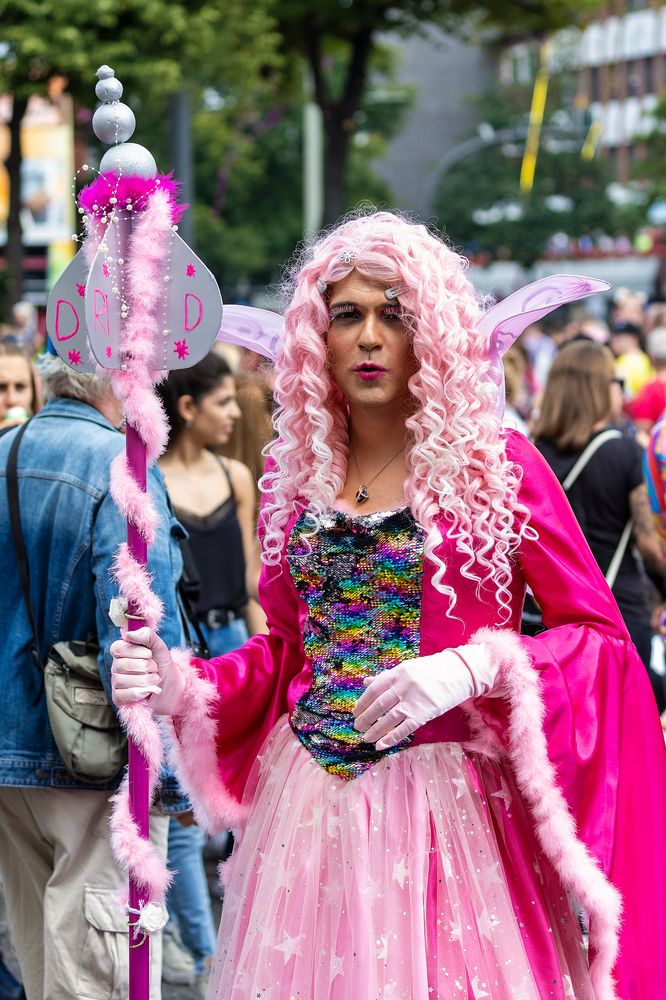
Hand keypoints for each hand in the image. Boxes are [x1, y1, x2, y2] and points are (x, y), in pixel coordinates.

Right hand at [110, 627, 186, 715]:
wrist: (174, 688)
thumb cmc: (164, 667)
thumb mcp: (160, 648)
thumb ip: (147, 636)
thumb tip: (129, 634)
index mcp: (124, 653)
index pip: (117, 648)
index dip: (134, 651)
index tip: (149, 654)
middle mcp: (117, 667)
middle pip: (121, 665)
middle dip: (144, 667)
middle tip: (155, 669)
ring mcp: (117, 683)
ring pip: (121, 680)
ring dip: (144, 680)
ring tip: (155, 680)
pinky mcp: (119, 698)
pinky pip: (122, 695)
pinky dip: (139, 693)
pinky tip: (148, 691)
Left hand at [352, 643, 494, 750]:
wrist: (459, 673)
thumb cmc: (431, 670)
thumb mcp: (407, 668)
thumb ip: (386, 677)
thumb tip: (366, 682)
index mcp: (397, 674)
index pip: (373, 690)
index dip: (362, 702)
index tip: (355, 712)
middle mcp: (403, 687)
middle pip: (378, 706)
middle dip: (365, 718)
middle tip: (357, 727)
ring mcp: (413, 701)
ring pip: (388, 719)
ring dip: (375, 731)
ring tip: (365, 738)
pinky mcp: (424, 714)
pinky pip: (404, 729)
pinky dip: (390, 738)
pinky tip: (380, 745)